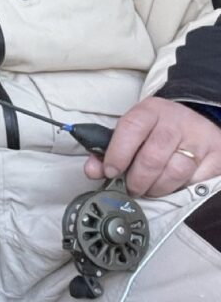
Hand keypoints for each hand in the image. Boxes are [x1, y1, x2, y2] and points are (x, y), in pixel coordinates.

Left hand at [84, 96, 220, 196]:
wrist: (197, 120)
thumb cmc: (157, 130)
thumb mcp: (132, 131)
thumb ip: (108, 150)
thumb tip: (93, 170)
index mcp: (150, 111)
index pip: (131, 129)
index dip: (117, 154)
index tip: (111, 171)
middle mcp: (176, 122)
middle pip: (152, 157)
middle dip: (137, 180)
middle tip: (131, 188)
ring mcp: (199, 139)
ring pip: (175, 173)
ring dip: (157, 188)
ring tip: (150, 188)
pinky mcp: (216, 156)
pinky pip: (195, 182)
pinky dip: (180, 190)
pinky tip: (172, 185)